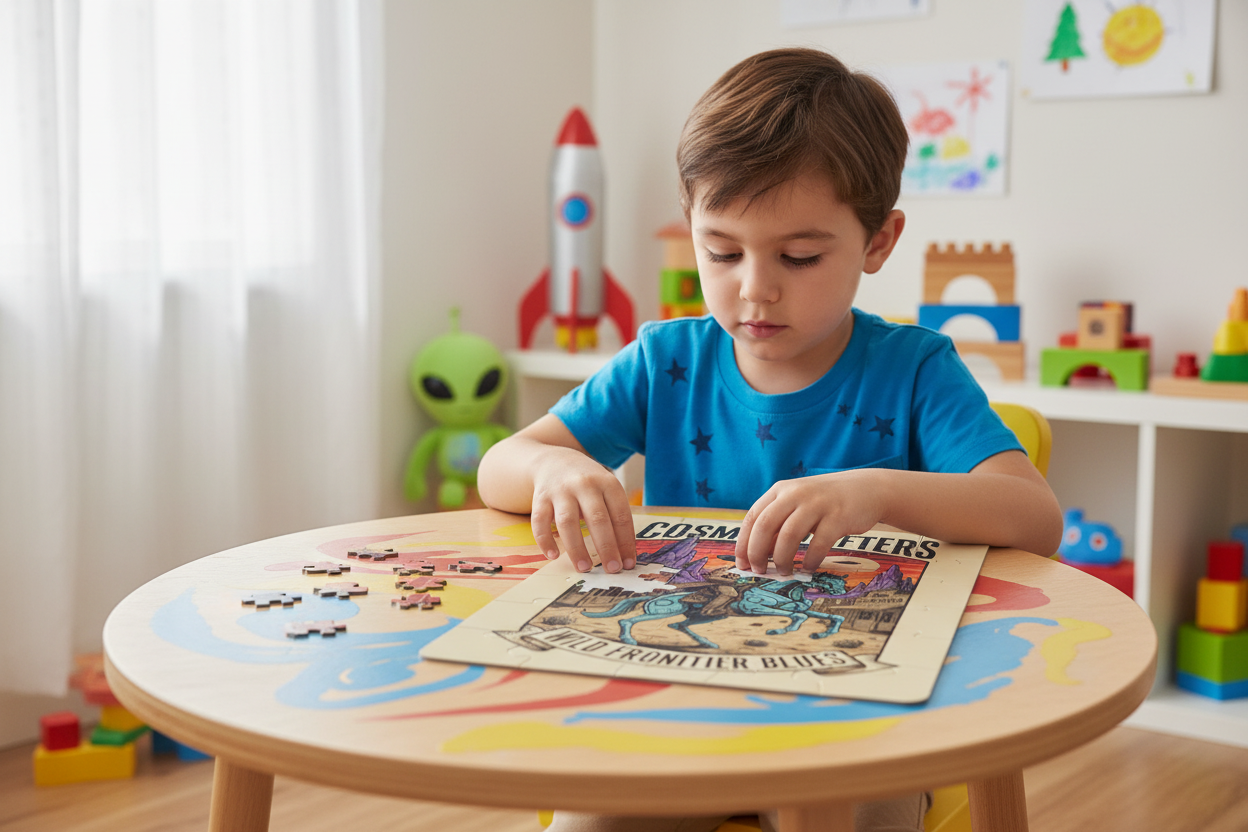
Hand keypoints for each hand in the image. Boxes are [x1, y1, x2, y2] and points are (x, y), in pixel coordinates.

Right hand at [529, 446, 636, 573]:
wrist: (554, 460)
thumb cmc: (587, 483)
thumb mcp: (606, 489)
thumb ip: (614, 515)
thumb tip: (624, 554)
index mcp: (608, 483)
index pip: (621, 515)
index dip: (626, 541)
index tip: (629, 564)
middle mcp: (585, 485)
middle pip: (597, 519)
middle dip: (606, 547)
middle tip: (612, 570)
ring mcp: (561, 490)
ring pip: (568, 522)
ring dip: (576, 548)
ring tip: (584, 567)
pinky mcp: (540, 497)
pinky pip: (539, 521)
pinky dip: (545, 539)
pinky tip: (553, 555)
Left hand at [736, 470, 883, 575]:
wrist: (866, 490)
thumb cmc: (825, 502)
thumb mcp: (797, 504)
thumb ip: (778, 523)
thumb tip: (757, 554)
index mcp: (780, 490)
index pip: (753, 517)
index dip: (743, 543)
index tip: (742, 564)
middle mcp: (795, 493)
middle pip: (766, 525)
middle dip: (758, 553)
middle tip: (759, 571)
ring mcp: (817, 503)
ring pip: (789, 535)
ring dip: (782, 559)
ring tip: (785, 571)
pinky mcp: (838, 516)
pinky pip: (818, 544)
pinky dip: (810, 560)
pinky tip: (808, 567)